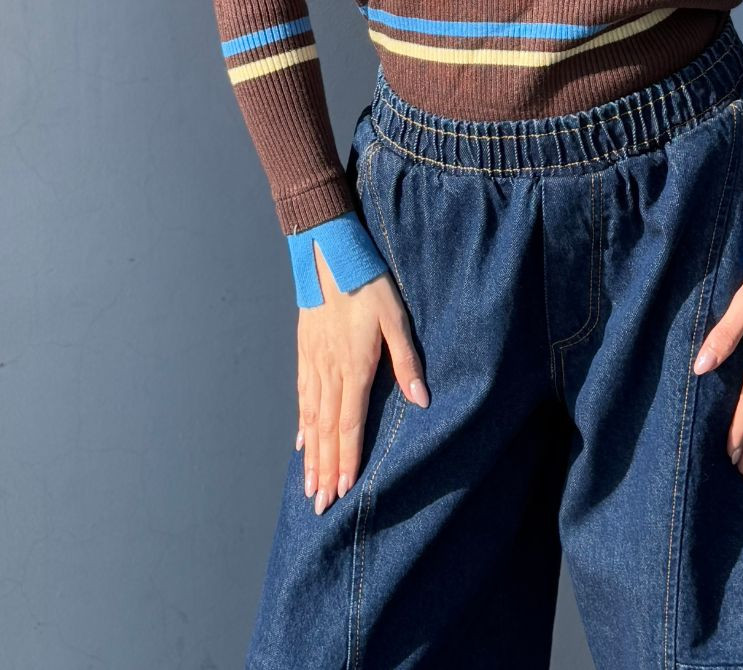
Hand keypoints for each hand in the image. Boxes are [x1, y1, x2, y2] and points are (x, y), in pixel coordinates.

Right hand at [295, 240, 428, 514]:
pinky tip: (302, 442)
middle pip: (326, 430)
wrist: (329, 255)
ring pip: (311, 418)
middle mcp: (330, 371)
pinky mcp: (305, 352)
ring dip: (311, 455)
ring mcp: (314, 363)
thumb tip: (422, 399)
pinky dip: (302, 424)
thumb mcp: (396, 318)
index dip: (347, 458)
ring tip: (309, 485)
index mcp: (354, 366)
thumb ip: (407, 361)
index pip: (349, 423)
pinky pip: (302, 396)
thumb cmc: (368, 285)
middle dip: (324, 470)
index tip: (344, 489)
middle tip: (320, 504)